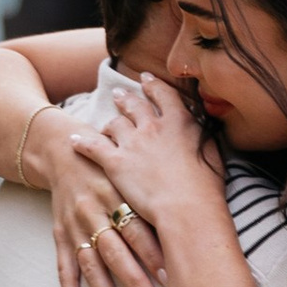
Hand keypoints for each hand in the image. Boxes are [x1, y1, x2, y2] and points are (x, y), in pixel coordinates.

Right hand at [22, 105, 164, 286]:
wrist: (64, 149)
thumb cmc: (114, 162)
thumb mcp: (136, 167)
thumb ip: (163, 188)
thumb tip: (205, 210)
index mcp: (116, 191)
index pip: (138, 227)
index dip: (155, 253)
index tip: (173, 277)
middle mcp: (93, 210)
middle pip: (114, 250)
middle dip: (135, 280)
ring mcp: (75, 225)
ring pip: (91, 265)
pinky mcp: (60, 235)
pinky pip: (63, 269)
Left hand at [70, 73, 230, 257]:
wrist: (186, 208)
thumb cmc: (205, 188)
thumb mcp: (213, 155)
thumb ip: (203, 138)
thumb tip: (200, 131)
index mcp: (179, 122)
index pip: (163, 95)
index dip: (153, 85)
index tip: (146, 79)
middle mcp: (153, 126)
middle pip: (134, 106)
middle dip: (126, 99)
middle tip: (119, 94)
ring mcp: (132, 143)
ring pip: (114, 124)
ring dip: (109, 122)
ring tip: (104, 123)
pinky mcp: (114, 162)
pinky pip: (93, 146)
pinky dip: (82, 142)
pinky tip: (74, 140)